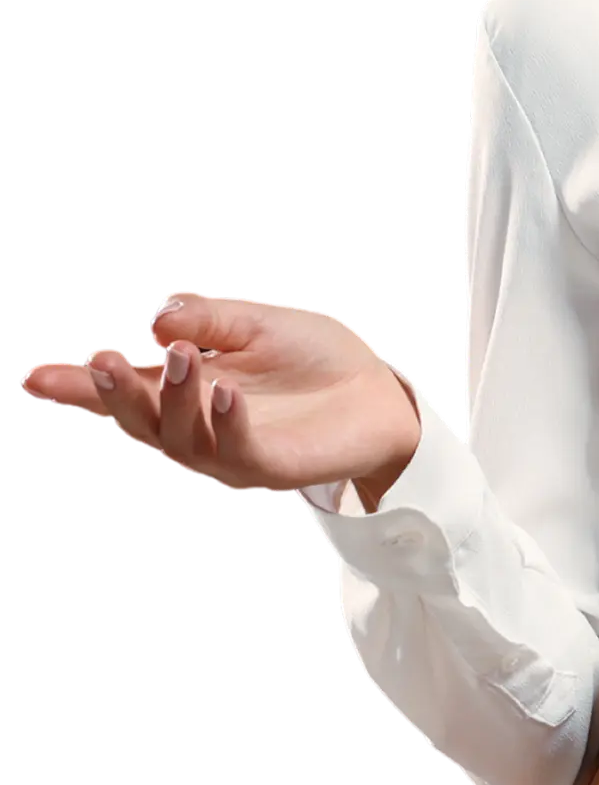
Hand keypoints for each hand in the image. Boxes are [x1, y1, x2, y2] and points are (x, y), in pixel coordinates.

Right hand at [19, 293, 421, 493]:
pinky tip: (226, 391)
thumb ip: (208, 318)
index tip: (33, 377)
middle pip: (139, 420)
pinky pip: (238, 449)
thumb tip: (158, 317)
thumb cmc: (313, 357)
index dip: (78, 388)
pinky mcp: (268, 466)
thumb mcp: (256, 322)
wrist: (378, 391)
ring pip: (181, 437)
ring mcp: (229, 451)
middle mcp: (197, 426)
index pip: (125, 390)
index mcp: (187, 391)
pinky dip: (227, 422)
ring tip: (181, 356)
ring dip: (173, 397)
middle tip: (102, 361)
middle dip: (115, 394)